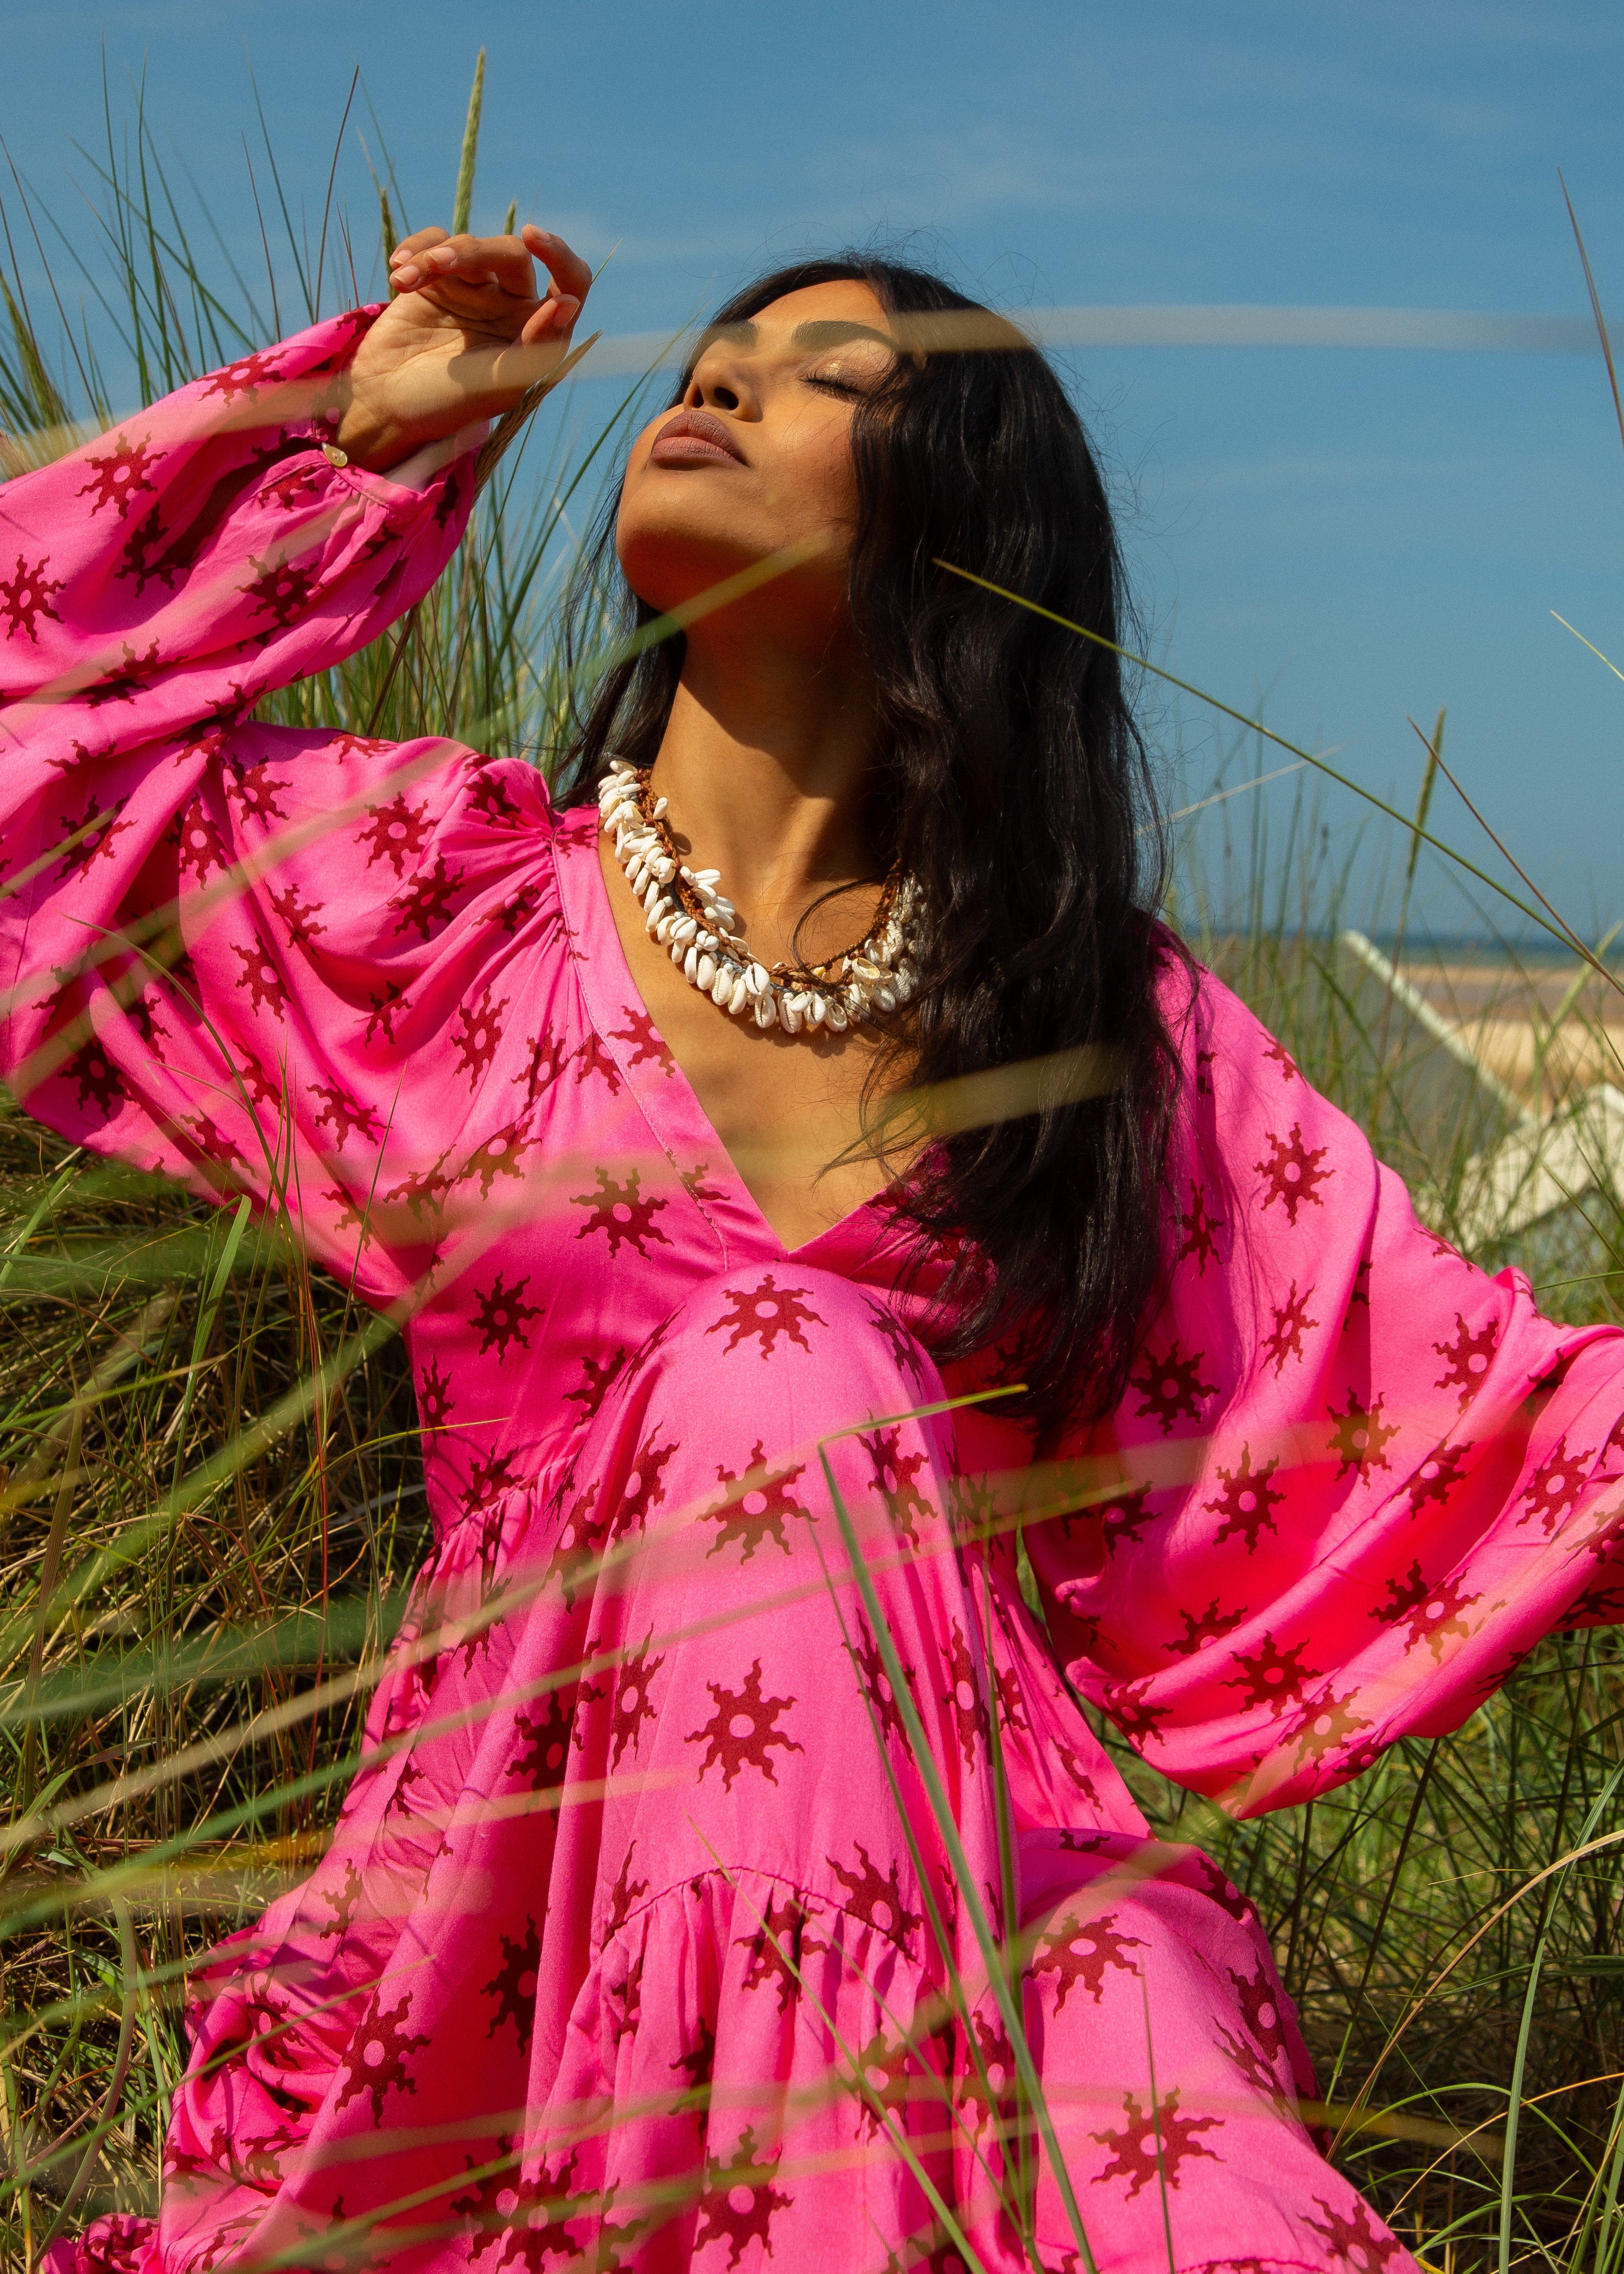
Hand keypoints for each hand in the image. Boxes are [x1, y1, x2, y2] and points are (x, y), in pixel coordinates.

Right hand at [335, 223, 591, 471]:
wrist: (387, 404)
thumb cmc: (446, 404)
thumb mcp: (494, 384)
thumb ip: (533, 346)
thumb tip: (568, 302)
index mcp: (537, 334)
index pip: (569, 283)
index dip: (558, 255)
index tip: (530, 237)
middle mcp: (511, 306)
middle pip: (512, 254)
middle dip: (475, 252)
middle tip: (439, 265)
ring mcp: (474, 289)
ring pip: (469, 246)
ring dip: (434, 256)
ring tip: (404, 282)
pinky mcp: (438, 278)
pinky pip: (435, 241)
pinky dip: (416, 249)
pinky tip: (398, 272)